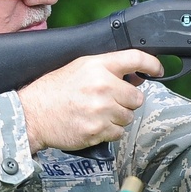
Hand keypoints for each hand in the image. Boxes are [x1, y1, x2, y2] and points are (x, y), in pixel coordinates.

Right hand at [17, 50, 164, 152]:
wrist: (32, 114)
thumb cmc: (54, 91)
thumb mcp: (79, 68)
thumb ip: (107, 69)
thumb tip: (136, 75)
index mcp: (97, 66)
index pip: (135, 58)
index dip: (151, 64)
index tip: (158, 70)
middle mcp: (102, 86)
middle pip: (137, 97)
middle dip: (127, 101)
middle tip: (109, 102)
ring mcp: (101, 109)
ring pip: (129, 117)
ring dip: (118, 117)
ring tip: (97, 113)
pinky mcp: (98, 130)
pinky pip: (118, 133)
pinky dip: (109, 131)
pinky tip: (93, 124)